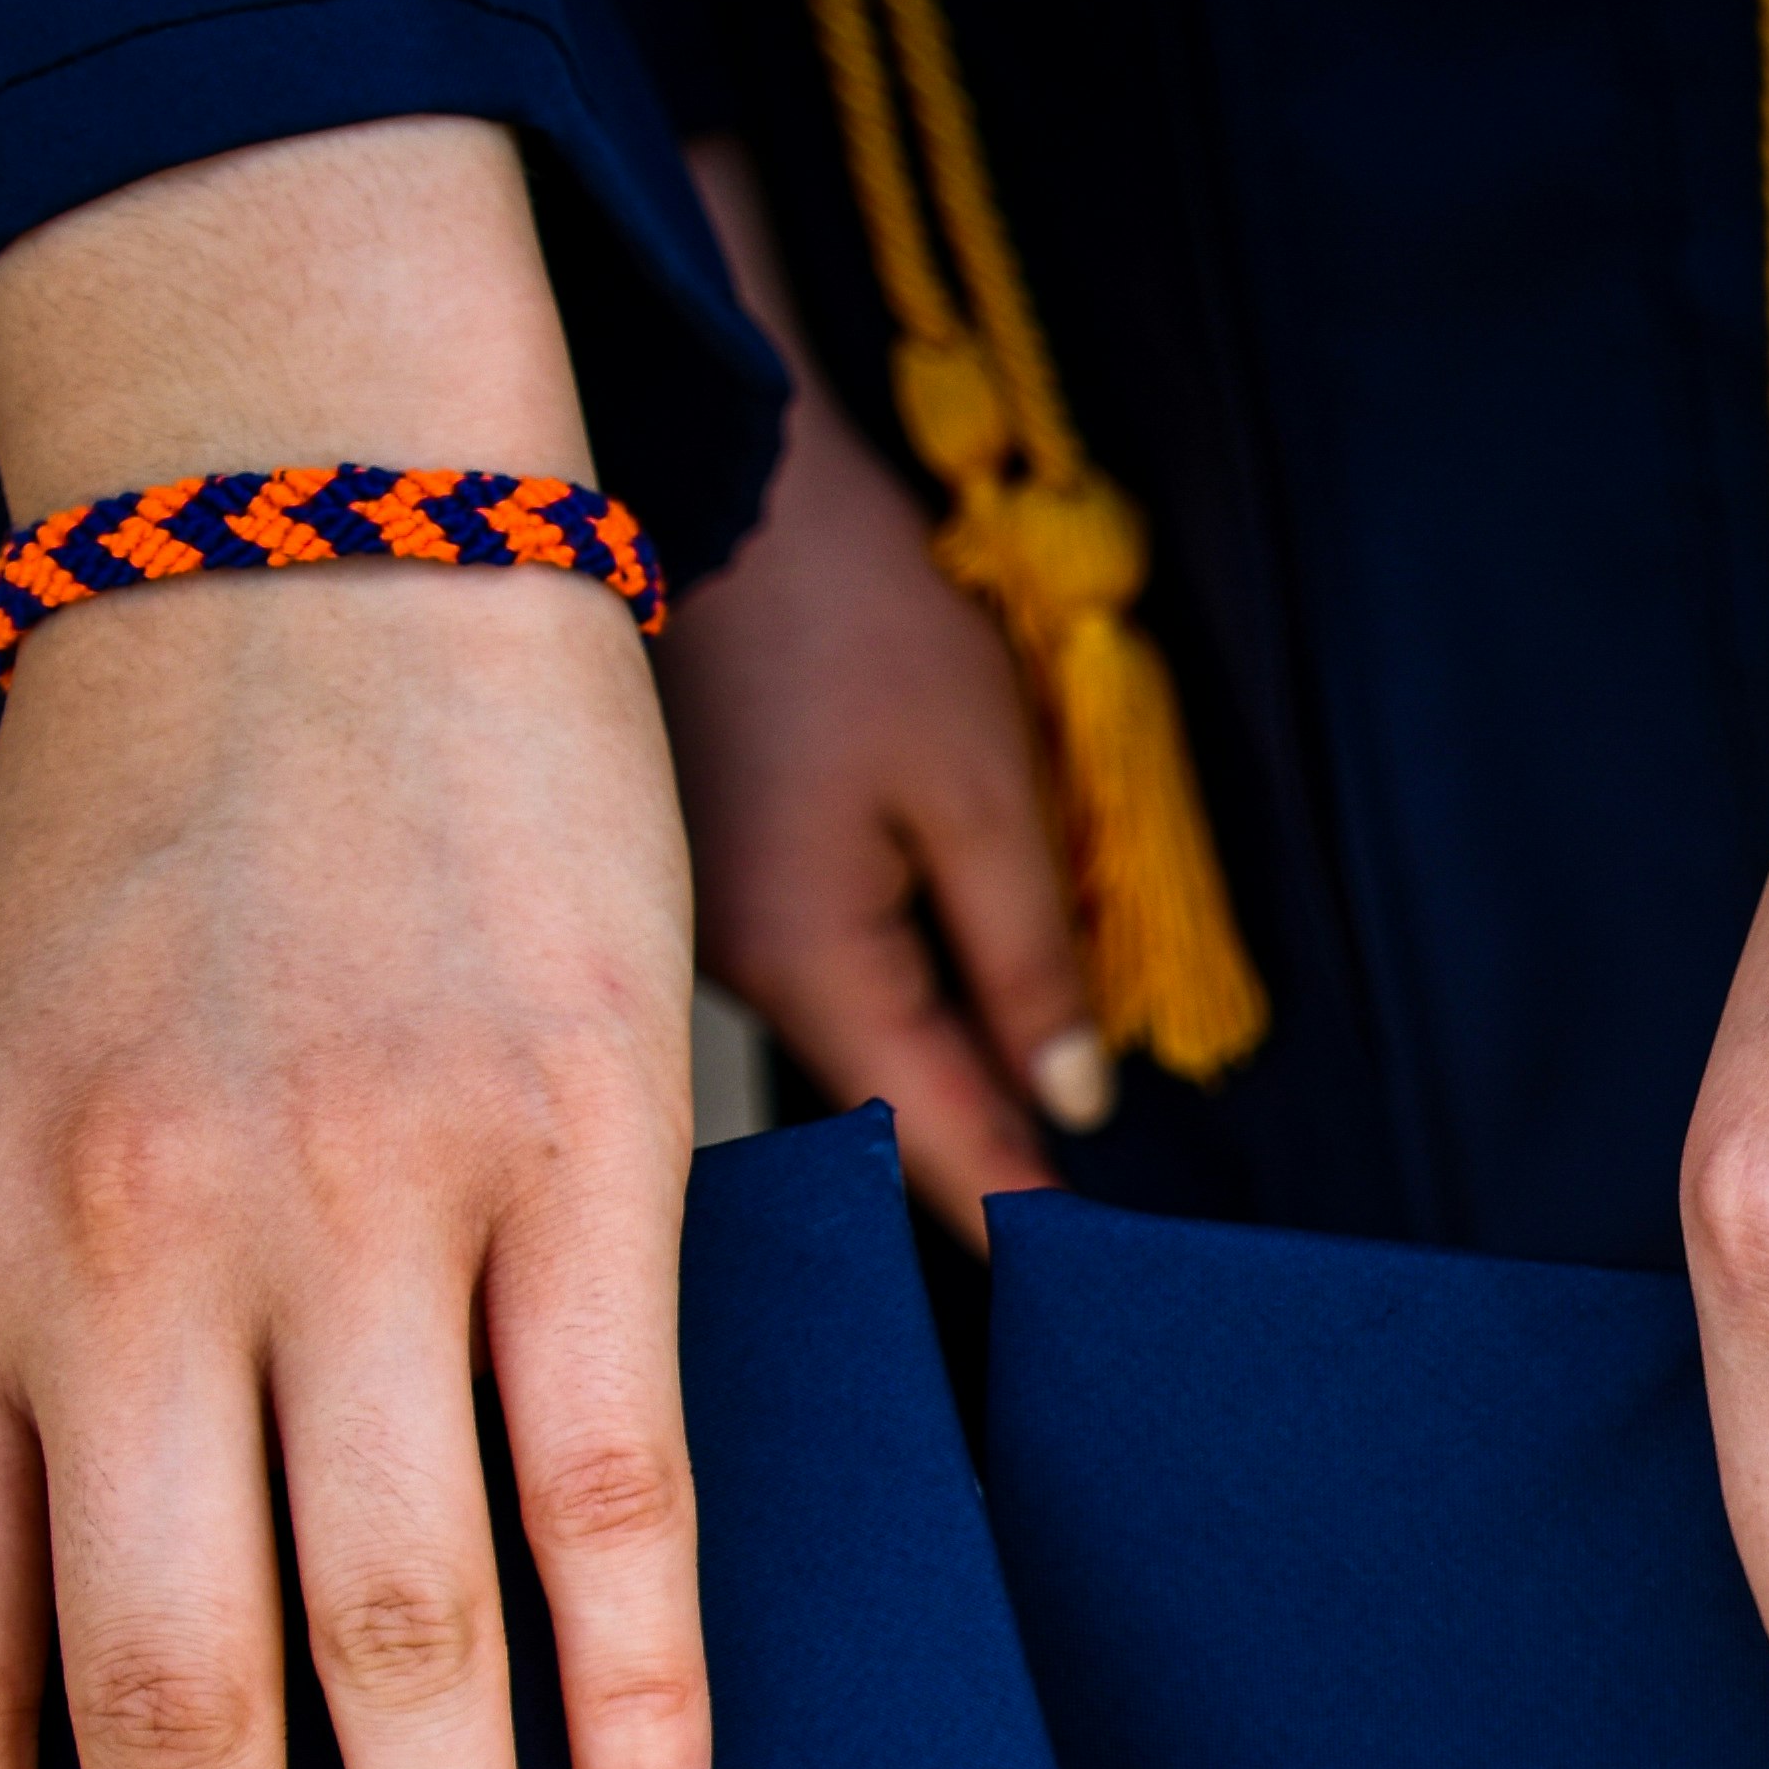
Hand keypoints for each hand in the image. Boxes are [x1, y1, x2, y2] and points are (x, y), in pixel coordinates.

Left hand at [0, 117, 707, 1768]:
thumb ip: (5, 1375)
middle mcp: (128, 1243)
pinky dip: (639, 1684)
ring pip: (402, 1624)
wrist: (315, 554)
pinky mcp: (574, 1147)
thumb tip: (73, 1694)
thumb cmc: (149, 864)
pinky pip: (609, 1472)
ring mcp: (362, 1196)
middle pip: (168, 1696)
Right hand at [663, 137, 1101, 1239]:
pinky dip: (875, 1012)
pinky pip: (800, 982)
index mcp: (801, 961)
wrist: (714, 476)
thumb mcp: (980, 785)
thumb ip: (1028, 959)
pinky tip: (938, 1031)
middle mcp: (720, 974)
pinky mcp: (692, 877)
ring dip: (921, 1089)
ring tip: (1022, 1158)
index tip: (1080, 1293)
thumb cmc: (850, 614)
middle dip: (964, 1172)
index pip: (923, 1143)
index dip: (1008, 1216)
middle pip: (867, 1116)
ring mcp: (687, 931)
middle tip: (1066, 1263)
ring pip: (832, 1050)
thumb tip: (1070, 1104)